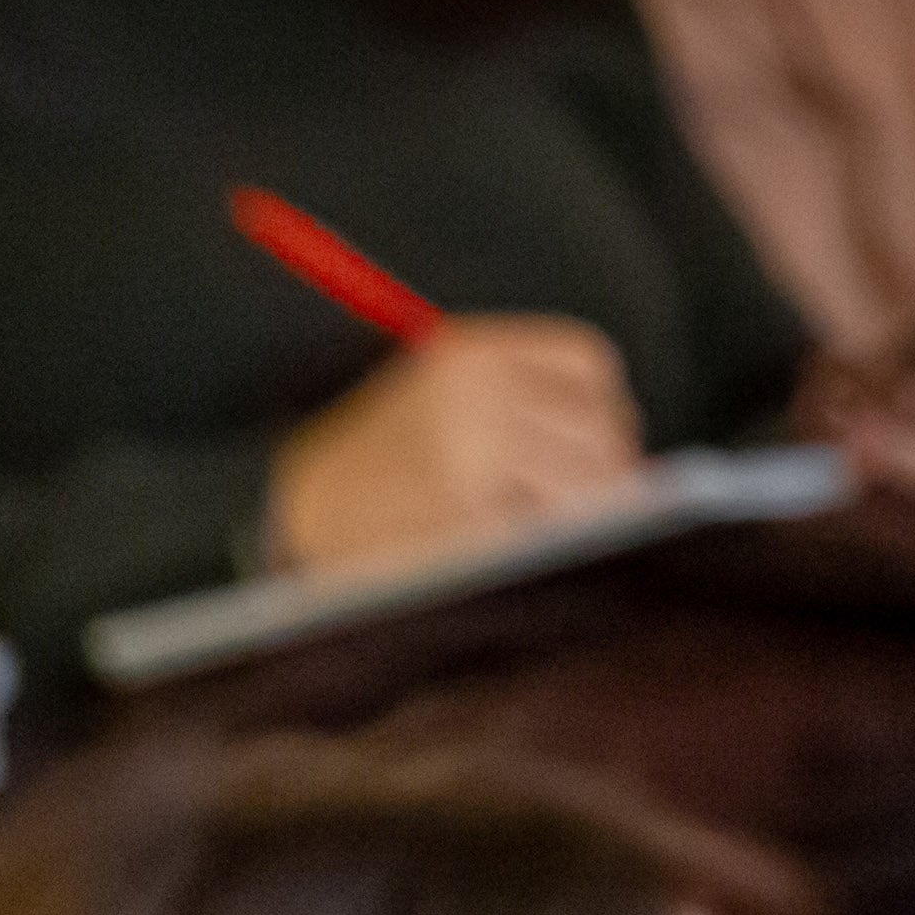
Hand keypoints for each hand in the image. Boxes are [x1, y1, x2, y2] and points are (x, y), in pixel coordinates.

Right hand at [265, 316, 644, 575]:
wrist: (289, 516)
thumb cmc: (369, 469)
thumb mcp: (431, 399)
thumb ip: (513, 402)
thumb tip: (625, 458)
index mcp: (471, 353)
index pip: (586, 367)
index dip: (602, 413)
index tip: (597, 451)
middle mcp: (480, 394)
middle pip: (598, 430)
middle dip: (605, 476)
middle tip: (600, 514)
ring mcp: (475, 456)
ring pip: (587, 484)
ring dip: (590, 517)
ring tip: (569, 542)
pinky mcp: (470, 519)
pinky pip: (550, 533)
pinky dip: (554, 549)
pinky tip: (532, 561)